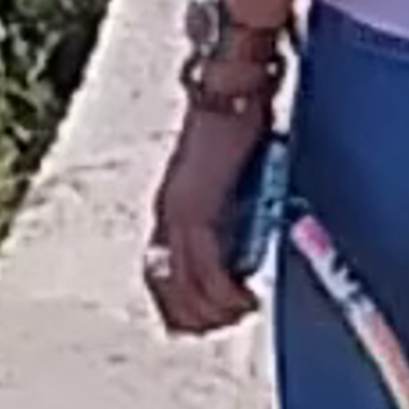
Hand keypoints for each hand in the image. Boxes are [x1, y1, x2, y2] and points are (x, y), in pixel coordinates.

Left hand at [143, 86, 274, 338]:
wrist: (229, 88)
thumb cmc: (236, 122)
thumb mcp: (229, 175)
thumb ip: (230, 208)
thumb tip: (247, 242)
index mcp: (171, 208)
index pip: (162, 275)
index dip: (181, 304)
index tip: (208, 319)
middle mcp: (167, 216)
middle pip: (169, 290)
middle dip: (198, 316)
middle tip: (230, 321)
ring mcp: (178, 215)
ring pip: (187, 287)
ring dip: (216, 310)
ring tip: (243, 311)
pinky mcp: (197, 211)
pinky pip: (207, 271)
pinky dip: (226, 293)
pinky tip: (245, 298)